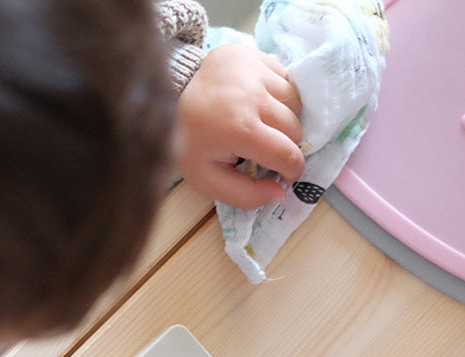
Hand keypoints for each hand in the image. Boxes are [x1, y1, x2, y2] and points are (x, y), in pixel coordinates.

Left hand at [175, 43, 304, 207]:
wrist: (169, 94)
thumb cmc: (188, 141)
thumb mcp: (207, 178)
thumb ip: (244, 194)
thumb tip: (279, 193)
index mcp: (240, 128)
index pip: (286, 154)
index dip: (292, 170)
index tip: (285, 176)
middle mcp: (253, 95)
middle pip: (294, 128)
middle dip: (286, 145)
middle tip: (264, 150)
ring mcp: (255, 70)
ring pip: (295, 102)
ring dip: (285, 119)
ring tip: (262, 125)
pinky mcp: (255, 54)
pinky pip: (286, 78)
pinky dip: (279, 95)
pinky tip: (258, 102)